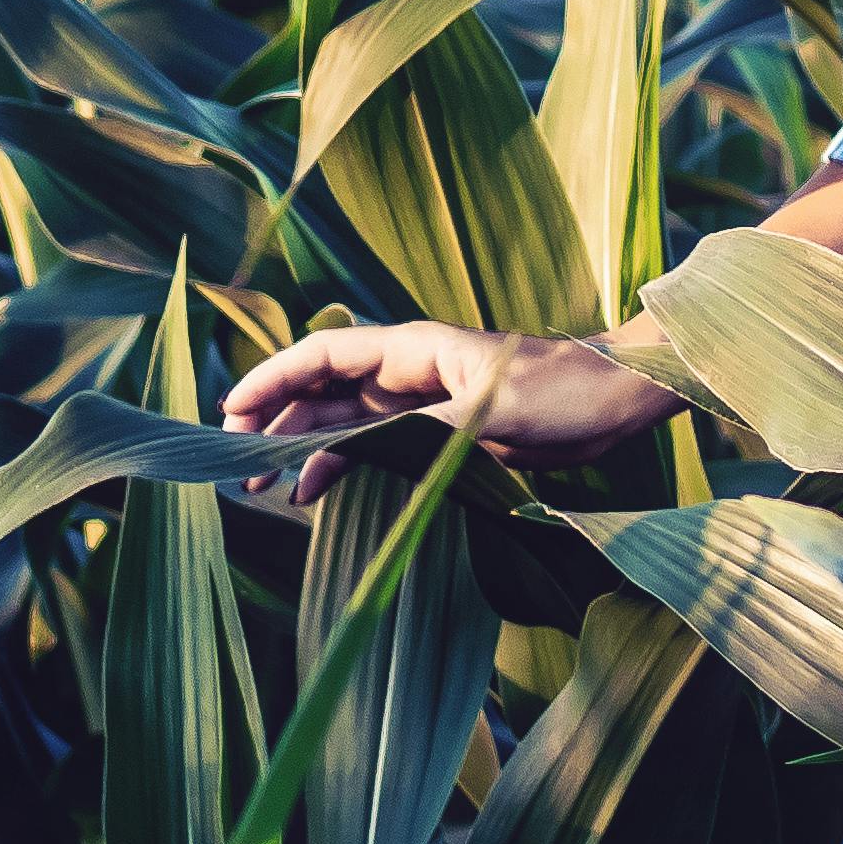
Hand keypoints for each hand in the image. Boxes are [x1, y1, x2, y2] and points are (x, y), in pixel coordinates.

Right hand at [219, 318, 677, 493]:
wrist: (611, 402)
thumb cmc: (560, 391)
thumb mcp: (491, 408)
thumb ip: (425, 426)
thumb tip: (365, 446)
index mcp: (412, 350)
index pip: (323, 356)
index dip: (272, 380)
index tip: (231, 412)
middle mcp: (404, 372)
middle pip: (320, 391)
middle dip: (273, 421)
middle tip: (235, 465)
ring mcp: (417, 403)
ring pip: (339, 421)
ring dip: (300, 447)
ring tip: (261, 486)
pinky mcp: (434, 433)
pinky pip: (370, 446)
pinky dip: (337, 465)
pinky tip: (312, 492)